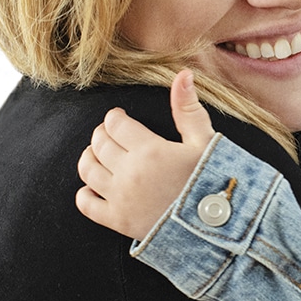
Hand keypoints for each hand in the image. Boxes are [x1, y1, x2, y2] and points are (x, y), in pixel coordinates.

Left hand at [75, 69, 215, 239]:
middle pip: (99, 143)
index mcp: (149, 150)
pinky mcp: (118, 221)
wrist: (216, 226)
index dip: (115, 117)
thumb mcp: (205, 142)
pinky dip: (85, 193)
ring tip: (101, 155)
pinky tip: (95, 187)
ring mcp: (121, 198)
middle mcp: (129, 172)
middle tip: (112, 134)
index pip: (115, 124)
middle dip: (102, 134)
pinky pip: (86, 204)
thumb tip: (183, 74)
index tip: (121, 118)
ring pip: (88, 169)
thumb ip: (188, 108)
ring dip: (90, 157)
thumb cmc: (212, 181)